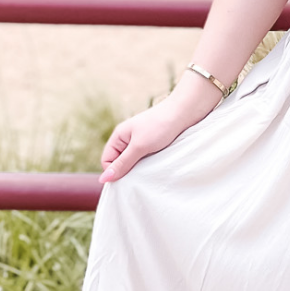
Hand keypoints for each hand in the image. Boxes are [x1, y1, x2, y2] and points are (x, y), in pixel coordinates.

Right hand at [100, 81, 219, 182]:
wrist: (186, 111)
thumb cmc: (161, 126)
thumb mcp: (139, 147)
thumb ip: (122, 163)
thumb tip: (103, 179)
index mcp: (119, 136)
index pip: (107, 160)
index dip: (114, 171)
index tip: (128, 179)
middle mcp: (128, 138)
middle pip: (120, 162)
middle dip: (127, 171)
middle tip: (140, 177)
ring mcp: (141, 140)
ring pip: (133, 161)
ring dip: (140, 168)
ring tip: (150, 170)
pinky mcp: (153, 143)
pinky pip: (145, 158)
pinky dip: (149, 164)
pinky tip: (156, 166)